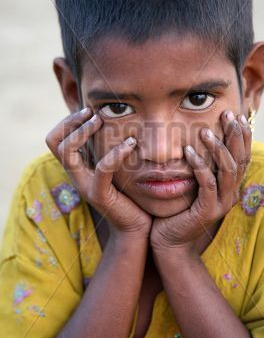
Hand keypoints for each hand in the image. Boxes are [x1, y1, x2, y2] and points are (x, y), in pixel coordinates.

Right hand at [45, 107, 152, 237]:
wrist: (135, 226)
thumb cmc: (128, 194)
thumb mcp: (114, 167)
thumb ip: (108, 149)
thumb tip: (115, 122)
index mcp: (77, 167)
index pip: (55, 139)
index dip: (66, 121)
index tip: (89, 110)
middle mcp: (75, 175)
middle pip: (55, 142)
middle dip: (72, 122)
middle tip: (94, 114)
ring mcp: (85, 186)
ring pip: (68, 153)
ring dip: (83, 132)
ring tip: (102, 121)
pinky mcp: (99, 195)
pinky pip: (102, 168)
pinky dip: (115, 152)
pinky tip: (131, 143)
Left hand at [150, 110, 251, 252]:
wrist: (169, 242)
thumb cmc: (177, 211)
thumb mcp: (192, 186)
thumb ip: (200, 168)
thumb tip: (197, 141)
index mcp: (228, 187)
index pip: (242, 157)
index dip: (242, 136)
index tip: (235, 115)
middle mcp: (229, 194)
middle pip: (239, 160)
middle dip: (234, 135)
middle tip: (226, 114)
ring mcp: (220, 204)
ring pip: (226, 170)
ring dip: (217, 148)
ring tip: (204, 131)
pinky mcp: (207, 211)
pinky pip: (207, 184)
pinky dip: (199, 165)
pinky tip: (188, 151)